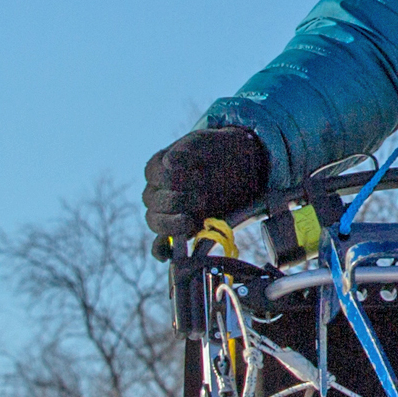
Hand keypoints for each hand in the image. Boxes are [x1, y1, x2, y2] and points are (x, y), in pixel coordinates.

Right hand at [143, 127, 269, 238]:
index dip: (175, 178)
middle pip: (154, 201)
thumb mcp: (207, 142)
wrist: (243, 166)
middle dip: (178, 201)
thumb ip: (188, 149)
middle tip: (204, 197)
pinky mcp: (182, 227)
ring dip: (172, 224)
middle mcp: (158, 190)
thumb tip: (170, 162)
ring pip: (155, 222)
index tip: (201, 175)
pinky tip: (169, 254)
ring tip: (192, 220)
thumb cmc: (221, 151)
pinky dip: (163, 250)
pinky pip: (163, 244)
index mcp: (158, 166)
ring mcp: (169, 211)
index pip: (155, 176)